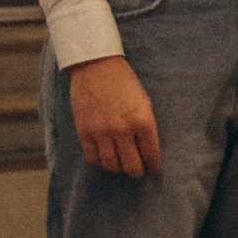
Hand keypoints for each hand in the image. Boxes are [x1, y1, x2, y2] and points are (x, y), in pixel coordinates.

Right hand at [69, 53, 161, 178]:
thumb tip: (145, 149)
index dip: (153, 164)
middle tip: (138, 171)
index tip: (152, 167)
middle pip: (131, 165)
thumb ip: (145, 126)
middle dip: (137, 171)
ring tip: (122, 165)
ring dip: (118, 168)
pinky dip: (100, 161)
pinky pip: (92, 157)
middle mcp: (123, 129)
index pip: (151, 154)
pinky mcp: (84, 131)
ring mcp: (102, 132)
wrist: (97, 66)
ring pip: (111, 165)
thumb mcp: (144, 101)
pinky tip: (105, 156)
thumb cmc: (124, 82)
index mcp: (143, 120)